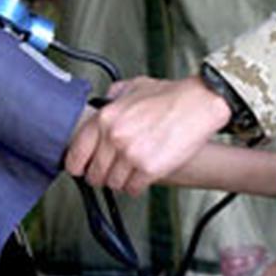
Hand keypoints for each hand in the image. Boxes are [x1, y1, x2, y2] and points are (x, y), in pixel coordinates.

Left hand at [65, 75, 230, 195]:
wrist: (200, 103)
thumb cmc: (171, 96)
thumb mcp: (134, 86)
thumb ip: (113, 97)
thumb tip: (102, 104)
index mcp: (105, 117)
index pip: (75, 155)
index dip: (78, 166)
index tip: (83, 169)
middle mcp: (114, 137)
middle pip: (94, 175)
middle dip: (102, 175)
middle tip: (113, 170)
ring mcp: (131, 154)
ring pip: (113, 184)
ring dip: (121, 181)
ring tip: (132, 170)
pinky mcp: (149, 169)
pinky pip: (132, 189)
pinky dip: (136, 186)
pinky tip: (143, 175)